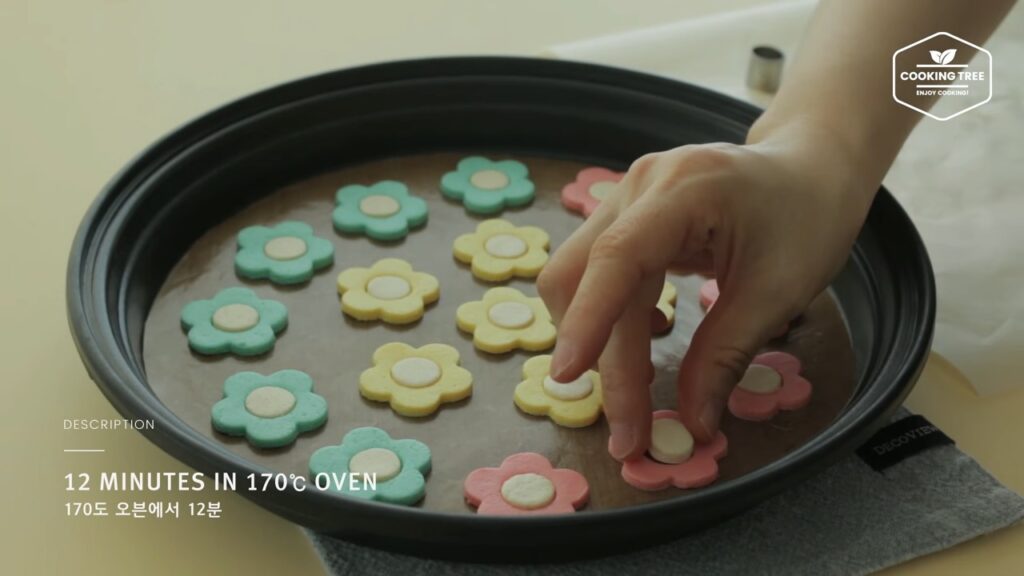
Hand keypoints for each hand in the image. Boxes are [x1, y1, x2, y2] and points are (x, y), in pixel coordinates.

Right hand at [537, 125, 873, 459]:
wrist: (810, 168)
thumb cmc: (807, 219)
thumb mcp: (778, 293)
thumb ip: (725, 356)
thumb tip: (691, 425)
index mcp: (683, 189)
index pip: (617, 257)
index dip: (588, 319)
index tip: (567, 377)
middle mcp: (639, 185)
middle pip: (581, 274)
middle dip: (595, 354)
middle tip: (628, 430)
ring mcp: (625, 195)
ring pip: (576, 276)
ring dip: (595, 339)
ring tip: (635, 388)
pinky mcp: (623, 215)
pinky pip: (593, 272)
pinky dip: (606, 317)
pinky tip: (646, 336)